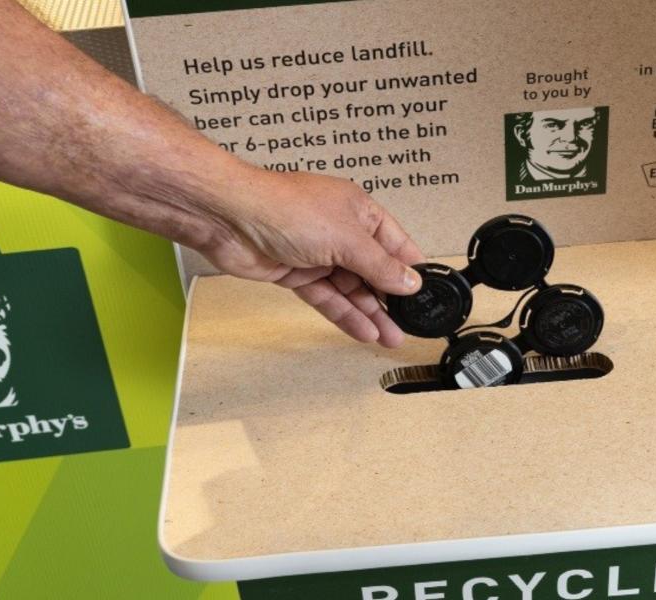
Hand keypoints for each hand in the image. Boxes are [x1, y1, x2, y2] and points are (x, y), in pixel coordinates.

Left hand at [194, 166, 423, 347]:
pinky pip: (327, 298)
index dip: (410, 270)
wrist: (229, 218)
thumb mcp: (346, 238)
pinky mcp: (294, 273)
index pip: (395, 243)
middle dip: (390, 299)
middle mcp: (339, 230)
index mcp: (358, 210)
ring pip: (350, 288)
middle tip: (409, 325)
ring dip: (370, 312)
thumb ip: (379, 265)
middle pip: (372, 270)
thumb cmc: (283, 208)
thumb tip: (409, 281)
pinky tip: (363, 331)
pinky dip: (344, 314)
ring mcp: (316, 253)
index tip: (426, 295)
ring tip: (390, 338)